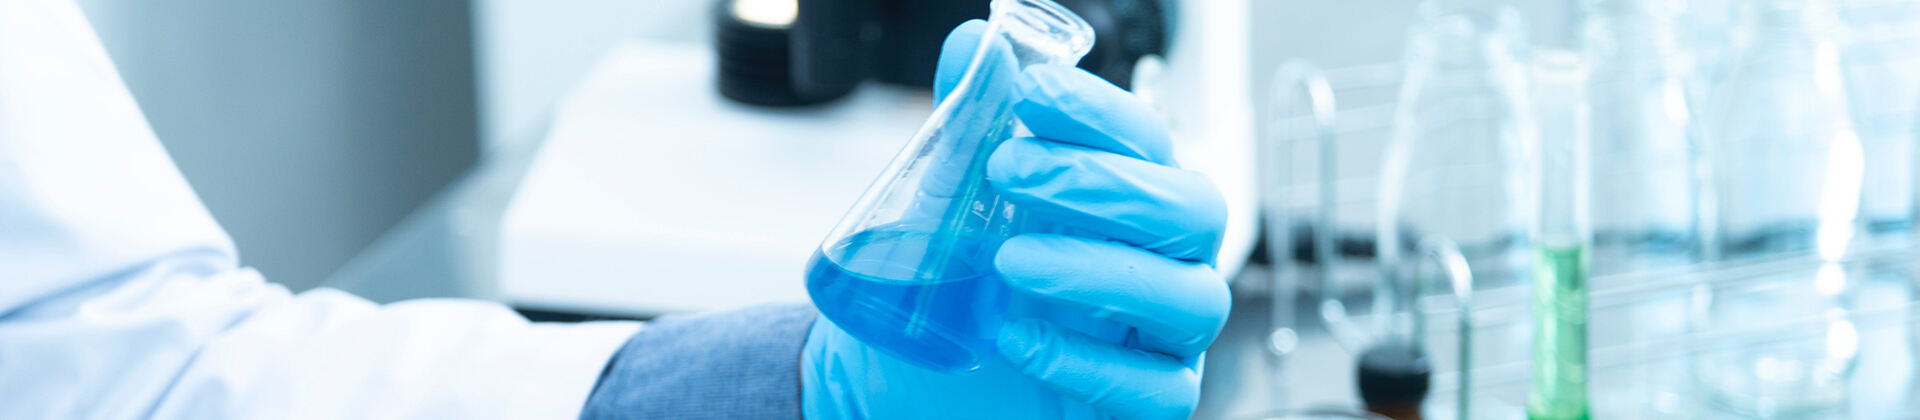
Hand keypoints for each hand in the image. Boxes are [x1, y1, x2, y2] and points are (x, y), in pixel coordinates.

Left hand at [801, 20, 1229, 419]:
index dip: (1097, 111)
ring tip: (1008, 260)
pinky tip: (1017, 338)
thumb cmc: (959, 294)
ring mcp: (1165, 338)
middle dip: (1101, 182)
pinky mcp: (1150, 402)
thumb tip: (974, 46)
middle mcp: (1164, 261)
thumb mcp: (944, 209)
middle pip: (1193, 209)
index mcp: (1130, 199)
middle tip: (1007, 172)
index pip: (1147, 139)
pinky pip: (1158, 389)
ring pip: (1192, 298)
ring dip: (1098, 269)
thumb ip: (965, 129)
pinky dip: (1089, 362)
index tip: (1030, 93)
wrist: (919, 388)